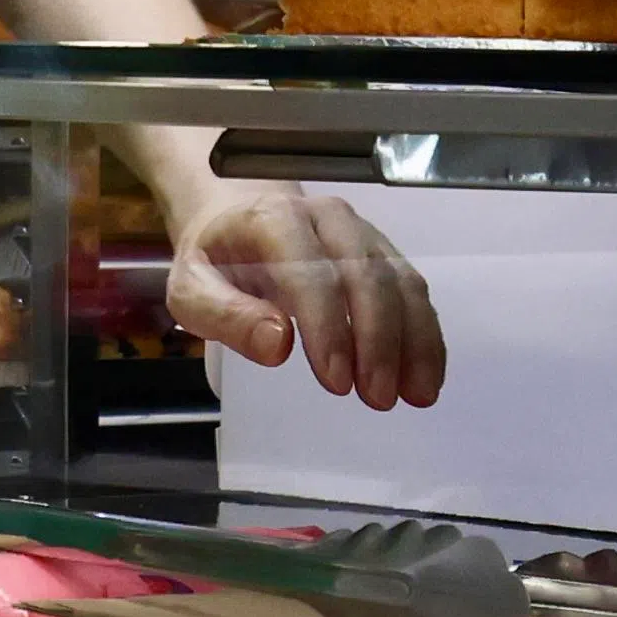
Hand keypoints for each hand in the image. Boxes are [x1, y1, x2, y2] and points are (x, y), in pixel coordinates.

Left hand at [153, 172, 449, 403]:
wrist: (234, 220)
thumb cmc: (213, 260)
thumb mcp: (190, 288)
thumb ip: (224, 315)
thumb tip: (276, 345)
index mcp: (274, 220)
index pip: (310, 272)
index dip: (328, 327)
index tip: (337, 382)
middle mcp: (327, 218)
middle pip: (366, 274)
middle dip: (378, 340)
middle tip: (378, 398)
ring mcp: (362, 232)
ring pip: (400, 281)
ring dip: (414, 341)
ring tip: (415, 396)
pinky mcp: (383, 252)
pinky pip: (414, 289)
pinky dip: (425, 334)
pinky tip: (426, 376)